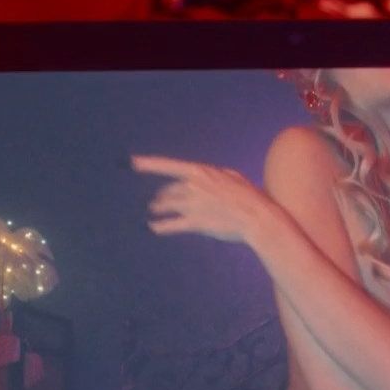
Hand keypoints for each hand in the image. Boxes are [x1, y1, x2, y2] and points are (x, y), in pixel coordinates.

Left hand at [133, 154, 282, 244]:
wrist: (257, 216)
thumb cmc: (249, 195)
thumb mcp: (231, 176)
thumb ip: (212, 176)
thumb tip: (203, 177)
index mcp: (200, 172)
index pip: (167, 165)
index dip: (148, 164)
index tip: (132, 162)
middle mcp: (192, 187)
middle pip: (168, 191)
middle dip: (161, 196)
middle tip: (155, 202)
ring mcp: (193, 206)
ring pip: (166, 206)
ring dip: (158, 209)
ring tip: (153, 211)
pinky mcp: (196, 223)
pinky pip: (171, 225)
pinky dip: (160, 226)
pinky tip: (153, 227)